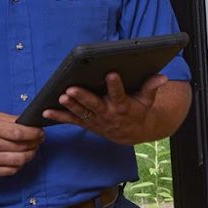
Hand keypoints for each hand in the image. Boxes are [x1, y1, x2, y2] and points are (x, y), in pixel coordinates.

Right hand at [0, 113, 44, 177]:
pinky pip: (11, 171)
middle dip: (35, 143)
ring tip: (32, 149)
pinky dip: (19, 164)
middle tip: (39, 140)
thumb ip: (12, 119)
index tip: (40, 132)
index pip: (19, 132)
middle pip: (21, 148)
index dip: (34, 133)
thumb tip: (31, 124)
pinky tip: (20, 157)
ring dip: (30, 155)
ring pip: (19, 161)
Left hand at [42, 73, 168, 144]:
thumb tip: (162, 76)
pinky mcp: (86, 123)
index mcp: (123, 106)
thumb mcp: (147, 100)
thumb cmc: (138, 110)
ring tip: (61, 96)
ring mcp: (95, 120)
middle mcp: (108, 114)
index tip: (111, 73)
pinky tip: (45, 112)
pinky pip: (71, 120)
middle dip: (83, 97)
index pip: (119, 94)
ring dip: (70, 106)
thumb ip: (151, 87)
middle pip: (94, 105)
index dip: (115, 85)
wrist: (131, 133)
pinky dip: (58, 117)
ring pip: (81, 112)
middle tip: (72, 89)